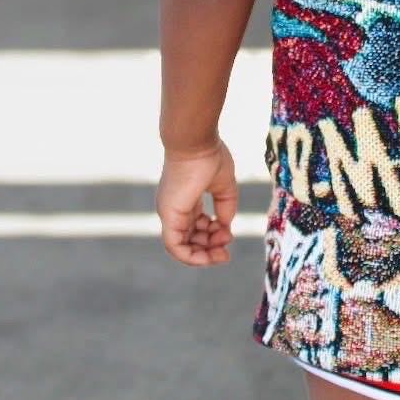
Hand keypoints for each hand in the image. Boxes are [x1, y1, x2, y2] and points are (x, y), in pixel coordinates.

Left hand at [157, 139, 237, 265]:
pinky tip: (208, 258)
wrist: (195, 142)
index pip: (196, 227)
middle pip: (190, 239)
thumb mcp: (223, 186)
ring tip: (222, 252)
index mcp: (185, 201)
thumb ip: (225, 207)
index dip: (213, 235)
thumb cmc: (209, 156)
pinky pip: (175, 247)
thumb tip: (225, 228)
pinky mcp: (169, 216)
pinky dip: (191, 256)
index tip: (229, 235)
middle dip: (210, 249)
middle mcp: (174, 209)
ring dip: (203, 255)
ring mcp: (170, 213)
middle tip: (226, 250)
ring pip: (181, 247)